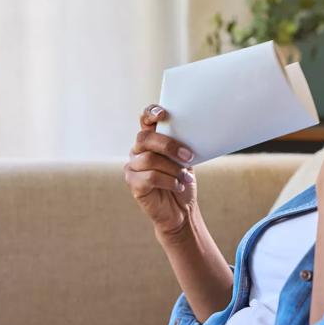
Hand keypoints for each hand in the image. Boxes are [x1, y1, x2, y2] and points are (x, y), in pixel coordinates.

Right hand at [124, 104, 197, 235]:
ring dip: (173, 169)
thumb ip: (181, 145)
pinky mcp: (134, 184)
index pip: (145, 120)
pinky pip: (150, 177)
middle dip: (169, 146)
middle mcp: (138, 151)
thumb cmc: (182, 182)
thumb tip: (190, 132)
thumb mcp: (185, 160)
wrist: (181, 211)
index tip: (163, 114)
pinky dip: (169, 181)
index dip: (150, 113)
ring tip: (186, 178)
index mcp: (150, 141)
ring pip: (149, 159)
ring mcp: (133, 167)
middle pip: (145, 139)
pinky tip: (178, 186)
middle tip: (188, 157)